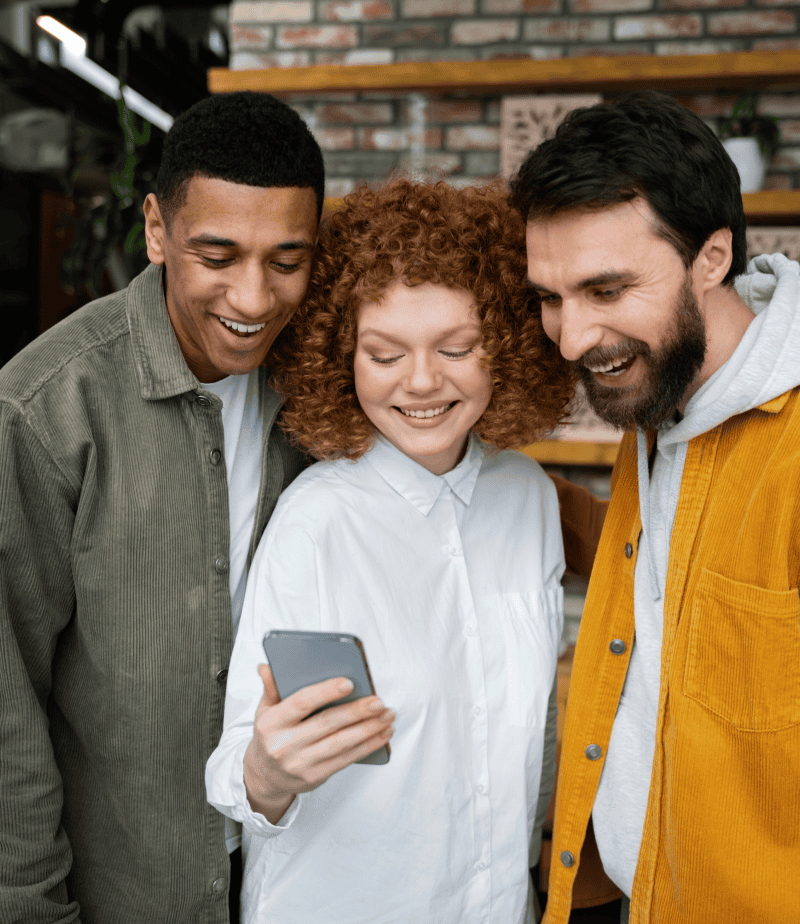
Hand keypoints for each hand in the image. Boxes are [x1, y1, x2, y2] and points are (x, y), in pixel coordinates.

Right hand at [243, 664, 393, 822]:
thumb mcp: (264, 710)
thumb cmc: (271, 734)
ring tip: (387, 715)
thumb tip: (266, 666)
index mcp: (271, 723)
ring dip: (369, 729)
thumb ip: (270, 687)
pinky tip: (383, 733)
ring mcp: (300, 763)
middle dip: (357, 712)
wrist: (264, 776)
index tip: (349, 682)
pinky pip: (346, 759)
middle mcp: (284, 745)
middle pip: (327, 724)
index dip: (326, 692)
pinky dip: (368, 745)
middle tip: (379, 701)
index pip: (301, 703)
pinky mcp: (315, 777)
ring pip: (341, 743)